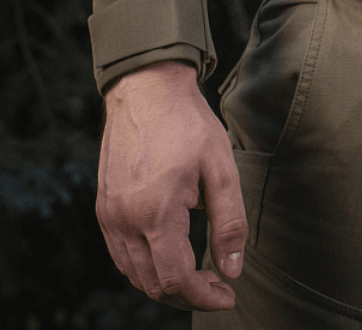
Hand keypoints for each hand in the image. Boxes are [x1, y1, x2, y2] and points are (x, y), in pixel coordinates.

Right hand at [98, 60, 247, 310]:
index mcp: (156, 213)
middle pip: (152, 284)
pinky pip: (121, 255)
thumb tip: (232, 269)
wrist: (147, 91)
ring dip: (165, 283)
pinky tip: (170, 255)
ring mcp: (109, 217)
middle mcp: (125, 222)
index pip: (175, 278)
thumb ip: (229, 222)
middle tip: (218, 286)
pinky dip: (145, 265)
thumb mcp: (222, 167)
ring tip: (198, 275)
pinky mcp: (104, 209)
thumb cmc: (189, 125)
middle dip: (187, 294)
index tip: (228, 295)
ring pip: (134, 274)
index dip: (203, 296)